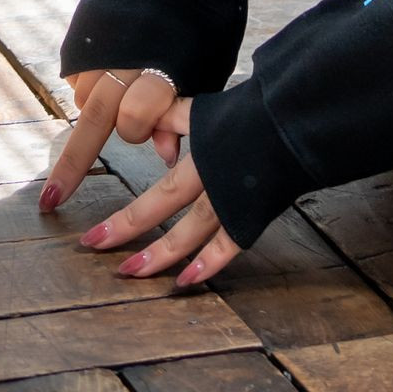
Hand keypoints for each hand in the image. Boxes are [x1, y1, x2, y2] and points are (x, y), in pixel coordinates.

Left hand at [45, 69, 240, 286]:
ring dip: (159, 254)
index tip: (92, 229)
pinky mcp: (253, 215)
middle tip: (91, 247)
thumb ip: (174, 119)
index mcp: (197, 147)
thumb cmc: (251, 111)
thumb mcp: (206, 109)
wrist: (300, 118)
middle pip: (160, 205)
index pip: (151, 180)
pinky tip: (184, 282)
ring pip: (189, 232)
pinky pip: (229, 245)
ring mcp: (231, 198)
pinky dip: (208, 264)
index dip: (123, 205)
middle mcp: (209, 174)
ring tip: (129, 272)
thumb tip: (143, 130)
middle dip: (124, 228)